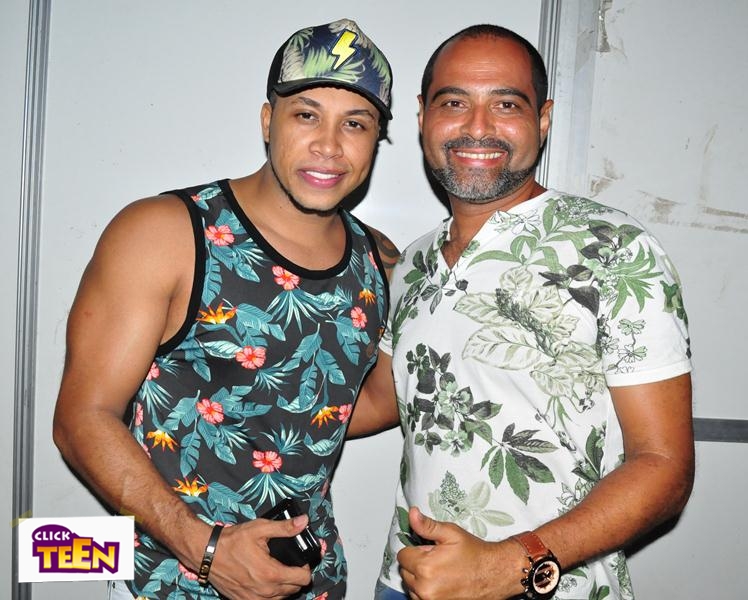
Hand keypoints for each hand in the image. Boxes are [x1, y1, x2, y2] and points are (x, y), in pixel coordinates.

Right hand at [207, 515, 314, 599]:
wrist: (208, 554)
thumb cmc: (232, 541)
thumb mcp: (260, 528)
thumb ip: (284, 527)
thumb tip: (303, 522)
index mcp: (271, 574)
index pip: (303, 579)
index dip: (306, 568)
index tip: (301, 561)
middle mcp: (265, 591)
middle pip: (294, 589)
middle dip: (296, 576)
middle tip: (289, 563)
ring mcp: (254, 599)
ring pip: (281, 598)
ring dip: (284, 587)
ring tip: (278, 570)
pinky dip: (270, 594)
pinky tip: (265, 581)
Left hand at [397, 507, 524, 599]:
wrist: (495, 574)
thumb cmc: (475, 554)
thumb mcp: (451, 533)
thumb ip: (427, 526)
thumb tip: (412, 514)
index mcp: (425, 567)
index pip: (402, 556)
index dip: (415, 549)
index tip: (429, 549)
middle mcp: (425, 588)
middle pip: (405, 571)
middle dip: (417, 563)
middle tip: (436, 559)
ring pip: (411, 586)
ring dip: (420, 579)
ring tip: (440, 572)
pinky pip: (420, 598)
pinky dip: (426, 591)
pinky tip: (441, 583)